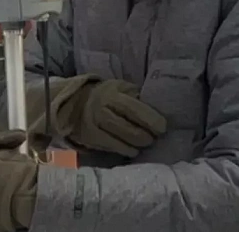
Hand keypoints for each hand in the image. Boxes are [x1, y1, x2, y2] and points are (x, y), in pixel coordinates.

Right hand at [27, 74, 166, 156]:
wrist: (75, 102)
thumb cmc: (107, 96)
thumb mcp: (121, 88)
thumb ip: (137, 97)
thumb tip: (160, 110)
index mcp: (112, 94)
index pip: (135, 109)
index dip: (152, 120)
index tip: (162, 127)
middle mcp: (101, 109)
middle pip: (130, 129)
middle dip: (147, 137)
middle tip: (154, 137)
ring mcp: (94, 124)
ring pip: (122, 141)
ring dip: (138, 145)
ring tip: (144, 143)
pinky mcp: (90, 137)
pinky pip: (112, 147)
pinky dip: (126, 150)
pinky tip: (132, 149)